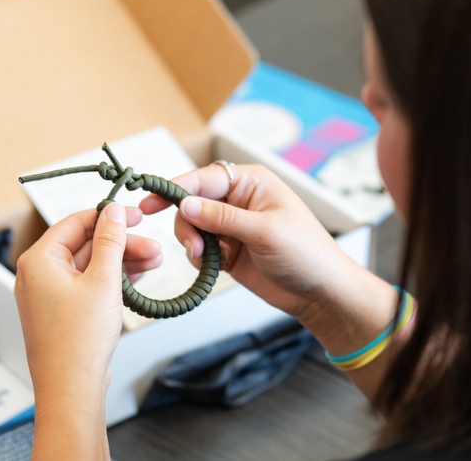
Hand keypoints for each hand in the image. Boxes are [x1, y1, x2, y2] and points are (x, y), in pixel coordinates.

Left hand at [14, 204, 159, 398]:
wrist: (70, 389)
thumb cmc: (77, 342)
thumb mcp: (103, 280)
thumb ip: (110, 240)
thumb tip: (113, 211)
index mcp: (39, 261)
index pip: (75, 222)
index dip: (109, 216)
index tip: (136, 215)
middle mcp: (38, 275)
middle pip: (85, 244)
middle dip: (122, 245)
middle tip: (153, 246)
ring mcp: (49, 295)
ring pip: (90, 266)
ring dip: (122, 262)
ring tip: (154, 263)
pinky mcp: (61, 312)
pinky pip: (88, 285)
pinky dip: (112, 281)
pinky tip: (137, 280)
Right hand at [139, 163, 356, 319]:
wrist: (320, 292)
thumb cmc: (306, 253)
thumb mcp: (265, 231)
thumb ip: (222, 217)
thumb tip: (186, 203)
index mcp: (252, 182)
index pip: (204, 178)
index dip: (175, 188)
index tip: (151, 202)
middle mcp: (239, 200)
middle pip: (192, 202)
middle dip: (186, 223)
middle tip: (193, 246)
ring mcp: (232, 226)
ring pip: (192, 226)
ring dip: (192, 242)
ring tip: (206, 259)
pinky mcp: (229, 250)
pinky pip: (200, 248)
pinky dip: (198, 258)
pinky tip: (212, 267)